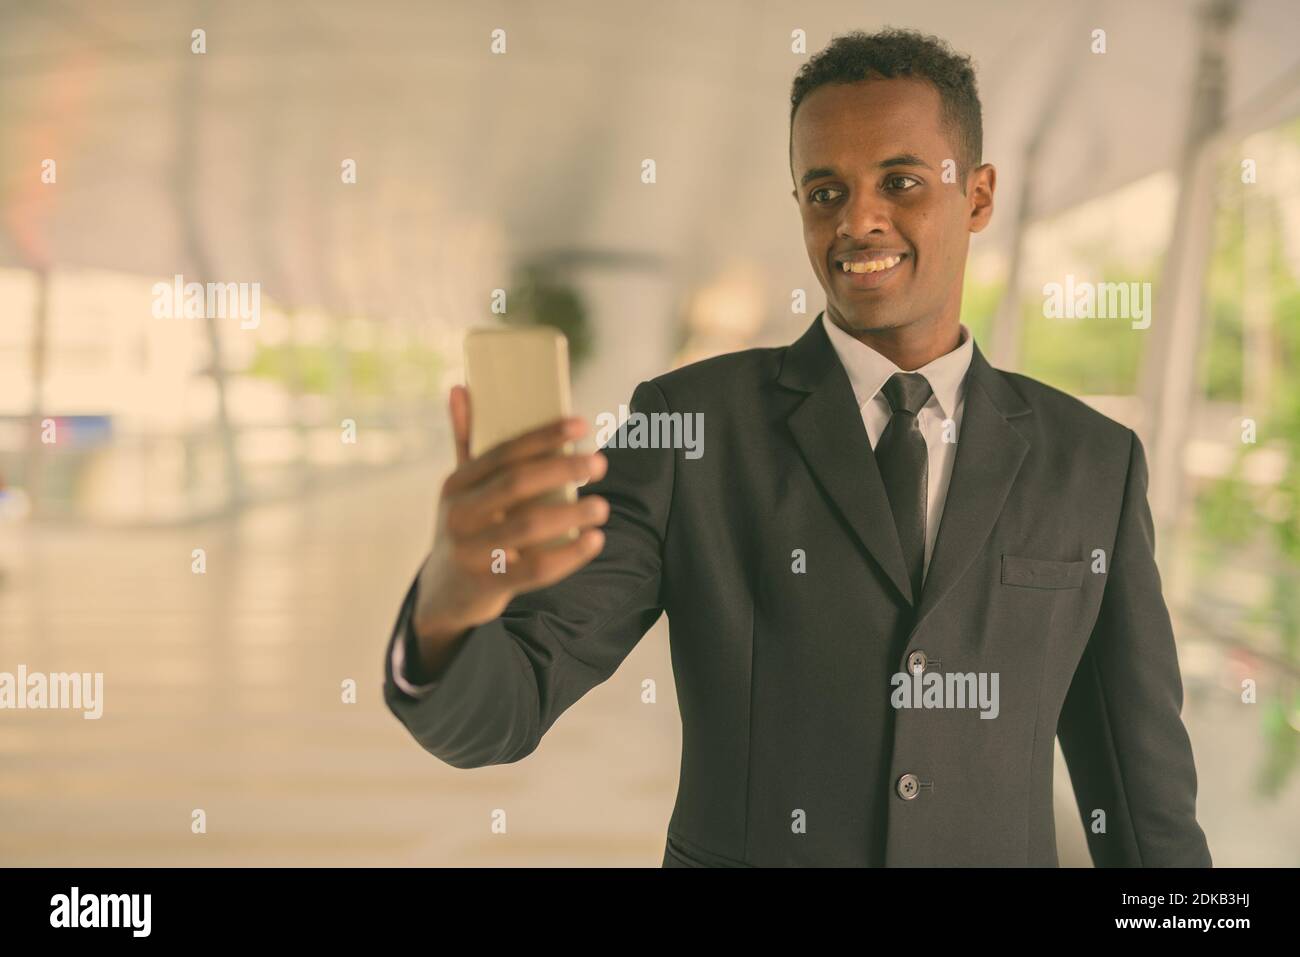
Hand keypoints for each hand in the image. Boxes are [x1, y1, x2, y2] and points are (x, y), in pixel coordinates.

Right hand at [411, 385, 608, 668]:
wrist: (445, 594)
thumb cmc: (466, 528)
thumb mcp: (460, 488)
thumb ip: (466, 441)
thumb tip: (461, 387)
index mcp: (456, 484)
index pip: (503, 452)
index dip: (543, 436)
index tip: (581, 424)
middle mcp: (459, 515)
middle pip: (516, 484)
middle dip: (562, 469)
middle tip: (599, 463)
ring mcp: (471, 552)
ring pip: (527, 527)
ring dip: (571, 514)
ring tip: (602, 506)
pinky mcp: (489, 584)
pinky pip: (535, 569)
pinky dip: (569, 555)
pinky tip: (595, 541)